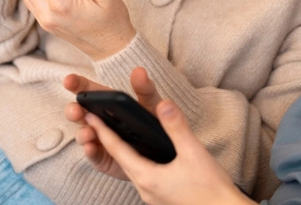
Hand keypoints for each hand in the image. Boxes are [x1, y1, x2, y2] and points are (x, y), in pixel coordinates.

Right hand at [65, 68, 161, 181]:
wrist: (164, 153)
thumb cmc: (155, 123)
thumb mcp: (151, 105)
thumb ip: (145, 90)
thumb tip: (139, 71)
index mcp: (108, 103)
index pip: (88, 91)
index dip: (77, 84)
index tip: (68, 81)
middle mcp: (98, 120)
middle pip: (79, 113)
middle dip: (74, 111)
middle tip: (77, 110)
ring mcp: (99, 140)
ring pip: (83, 135)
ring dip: (83, 132)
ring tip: (89, 132)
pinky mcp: (103, 158)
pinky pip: (93, 155)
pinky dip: (90, 151)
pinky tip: (91, 147)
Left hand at [83, 97, 254, 204]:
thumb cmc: (211, 189)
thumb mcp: (194, 153)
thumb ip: (177, 127)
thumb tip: (163, 104)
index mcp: (147, 177)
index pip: (117, 150)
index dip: (102, 131)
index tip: (89, 115)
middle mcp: (145, 188)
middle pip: (120, 160)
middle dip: (107, 139)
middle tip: (97, 119)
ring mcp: (152, 195)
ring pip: (131, 169)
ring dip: (121, 151)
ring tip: (115, 134)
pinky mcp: (162, 198)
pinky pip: (142, 176)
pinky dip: (136, 161)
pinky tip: (143, 156)